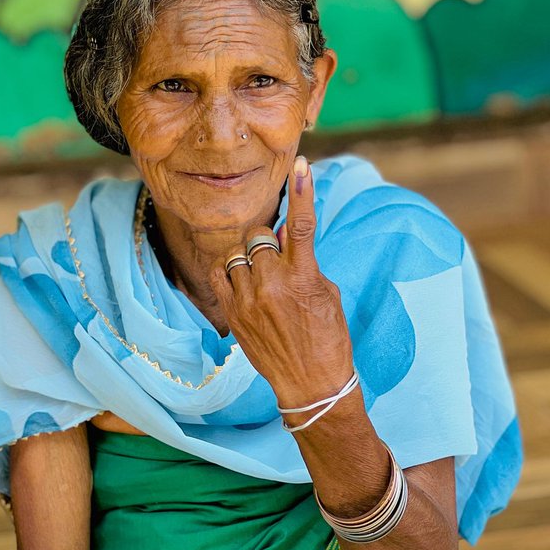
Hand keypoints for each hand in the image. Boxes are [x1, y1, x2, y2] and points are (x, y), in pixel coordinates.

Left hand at [208, 156, 354, 408]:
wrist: (311, 384)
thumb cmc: (328, 337)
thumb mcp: (326, 293)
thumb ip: (305, 261)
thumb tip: (286, 233)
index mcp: (304, 277)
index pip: (302, 224)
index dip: (303, 191)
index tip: (303, 164)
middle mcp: (272, 284)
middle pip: (262, 235)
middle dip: (270, 240)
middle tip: (280, 258)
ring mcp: (248, 299)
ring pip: (240, 253)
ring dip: (252, 256)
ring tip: (264, 276)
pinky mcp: (232, 313)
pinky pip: (221, 271)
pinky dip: (231, 268)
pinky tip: (242, 278)